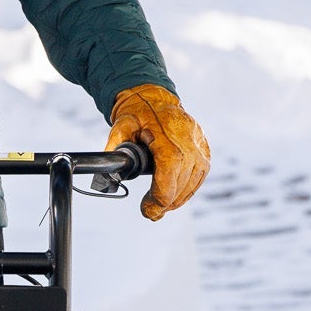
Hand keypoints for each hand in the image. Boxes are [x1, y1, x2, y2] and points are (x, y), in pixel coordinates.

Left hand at [106, 85, 210, 222]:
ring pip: (193, 182)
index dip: (158, 199)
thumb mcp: (121, 127)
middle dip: (165, 203)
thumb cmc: (136, 113)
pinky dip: (188, 189)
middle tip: (150, 212)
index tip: (147, 210)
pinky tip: (175, 196)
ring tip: (161, 206)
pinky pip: (200, 175)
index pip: (169, 177)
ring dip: (178, 199)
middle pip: (181, 184)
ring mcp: (200, 144)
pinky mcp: (204, 147)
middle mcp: (189, 142)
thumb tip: (106, 176)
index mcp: (169, 137)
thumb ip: (114, 148)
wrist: (154, 97)